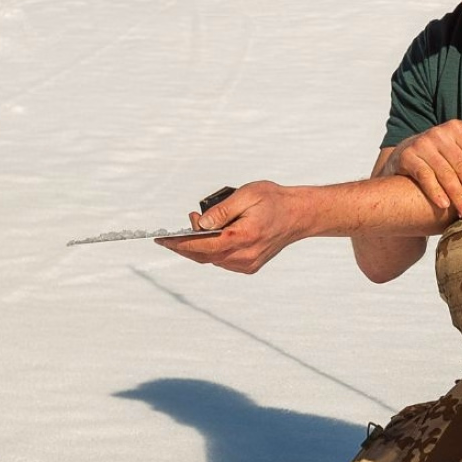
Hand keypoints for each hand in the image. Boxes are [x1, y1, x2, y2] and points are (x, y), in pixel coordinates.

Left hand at [156, 180, 300, 273]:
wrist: (299, 215)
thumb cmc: (275, 201)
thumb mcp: (247, 194)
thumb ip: (222, 210)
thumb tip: (200, 223)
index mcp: (244, 237)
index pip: (203, 245)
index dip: (179, 243)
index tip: (163, 238)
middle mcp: (245, 256)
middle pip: (203, 256)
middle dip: (185, 243)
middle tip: (178, 227)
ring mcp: (247, 264)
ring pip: (212, 259)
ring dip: (199, 246)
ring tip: (200, 224)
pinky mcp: (249, 266)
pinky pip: (222, 261)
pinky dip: (212, 250)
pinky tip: (214, 236)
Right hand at [380, 121, 461, 217]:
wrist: (406, 156)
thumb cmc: (444, 152)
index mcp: (457, 128)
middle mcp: (439, 133)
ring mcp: (422, 144)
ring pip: (445, 173)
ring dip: (458, 196)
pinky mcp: (407, 156)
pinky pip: (424, 176)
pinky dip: (436, 192)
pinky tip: (445, 206)